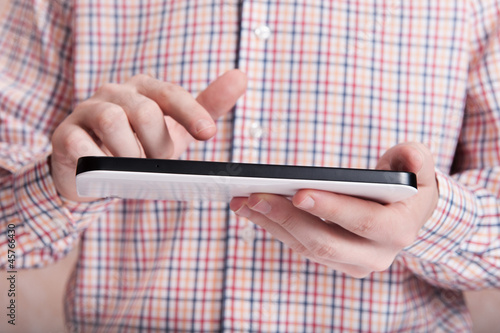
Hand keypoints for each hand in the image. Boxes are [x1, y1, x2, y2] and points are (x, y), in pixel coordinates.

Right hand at [51, 70, 246, 201]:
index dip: (190, 112)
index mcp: (145, 90)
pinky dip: (98, 161)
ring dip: (130, 154)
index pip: (170, 94)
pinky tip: (105, 172)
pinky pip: (81, 144)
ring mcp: (87, 111)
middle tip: (156, 164)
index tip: (208, 133)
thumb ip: (206, 107)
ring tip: (132, 169)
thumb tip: (240, 77)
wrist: (95, 173)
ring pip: (112, 120)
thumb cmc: (140, 146)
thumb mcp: (176, 130)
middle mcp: (116, 94)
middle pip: (144, 110)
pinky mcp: (65, 134)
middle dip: (156, 144)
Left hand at [230, 142, 437, 277]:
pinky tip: (253, 209)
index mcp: (398, 230)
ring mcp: (351, 262)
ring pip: (305, 247)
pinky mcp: (332, 260)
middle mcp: (376, 255)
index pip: (363, 221)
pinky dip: (274, 227)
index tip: (298, 193)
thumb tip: (407, 159)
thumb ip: (416, 159)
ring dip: (271, 224)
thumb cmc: (406, 185)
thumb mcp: (417, 167)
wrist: (403, 214)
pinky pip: (299, 246)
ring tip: (243, 201)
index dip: (331, 208)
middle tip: (255, 197)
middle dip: (287, 218)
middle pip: (325, 242)